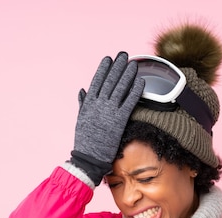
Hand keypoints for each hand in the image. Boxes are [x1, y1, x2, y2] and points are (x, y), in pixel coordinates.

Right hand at [70, 52, 144, 185]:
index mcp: (88, 103)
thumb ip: (83, 103)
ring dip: (128, 75)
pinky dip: (135, 91)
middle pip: (110, 81)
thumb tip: (83, 90)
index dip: (103, 69)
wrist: (89, 157)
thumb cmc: (84, 140)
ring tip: (133, 65)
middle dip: (117, 67)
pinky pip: (130, 102)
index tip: (108, 59)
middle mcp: (99, 104)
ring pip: (120, 88)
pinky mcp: (119, 120)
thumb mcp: (81, 119)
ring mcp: (109, 111)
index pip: (97, 81)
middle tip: (124, 55)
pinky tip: (141, 82)